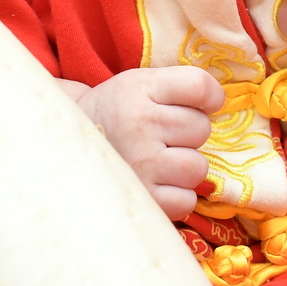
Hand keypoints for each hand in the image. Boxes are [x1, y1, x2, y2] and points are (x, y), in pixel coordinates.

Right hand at [74, 67, 217, 217]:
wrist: (64, 148)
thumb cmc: (116, 115)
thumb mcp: (139, 85)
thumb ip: (180, 86)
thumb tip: (222, 102)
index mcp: (138, 88)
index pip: (200, 86)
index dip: (210, 97)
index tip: (201, 104)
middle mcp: (139, 124)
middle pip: (201, 128)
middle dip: (189, 134)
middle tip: (163, 135)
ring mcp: (140, 163)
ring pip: (198, 167)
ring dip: (185, 167)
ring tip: (159, 161)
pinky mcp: (141, 197)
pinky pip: (186, 200)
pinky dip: (177, 196)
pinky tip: (157, 184)